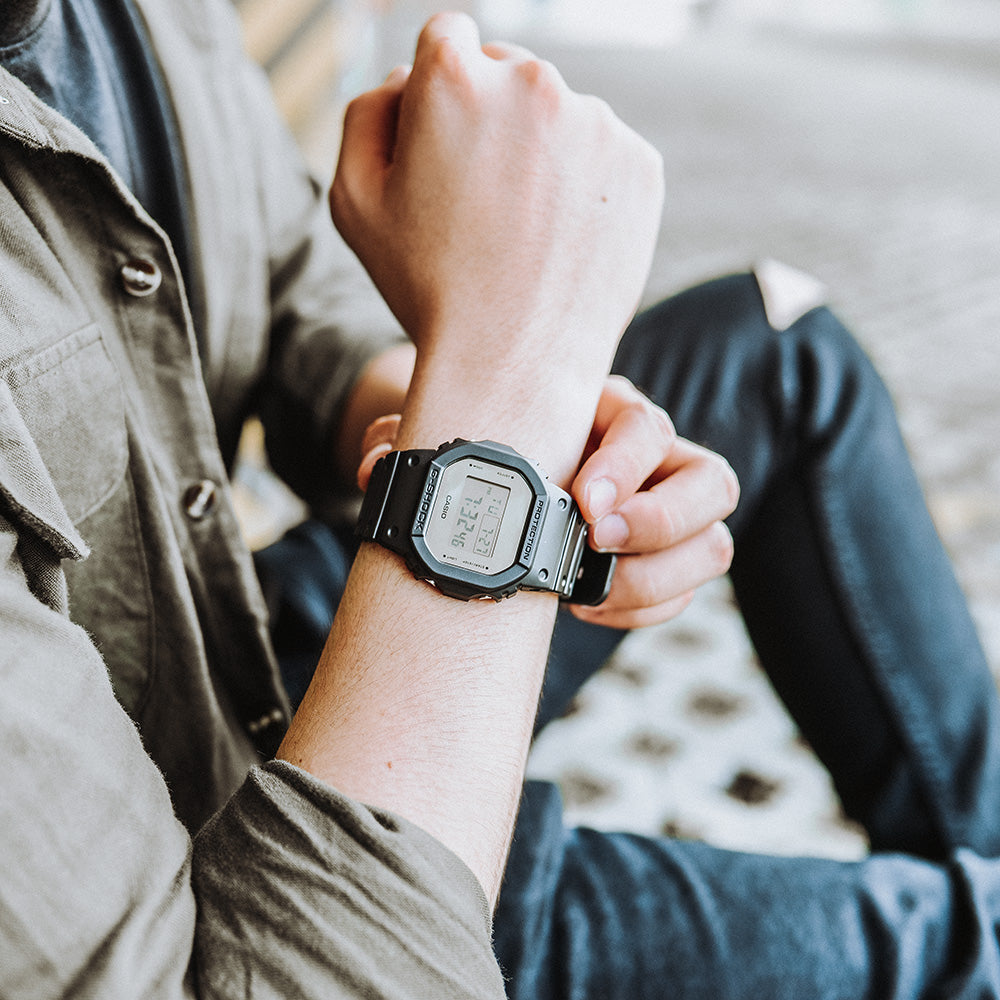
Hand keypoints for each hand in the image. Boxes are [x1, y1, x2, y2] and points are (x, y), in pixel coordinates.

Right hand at [331, 13, 663, 482]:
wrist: (514, 361)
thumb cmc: (426, 286)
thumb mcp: (355, 200)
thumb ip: (367, 111)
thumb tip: (406, 76)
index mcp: (453, 77)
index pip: (446, 37)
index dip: (438, 93)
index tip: (446, 143)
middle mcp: (532, 81)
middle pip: (507, 71)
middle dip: (491, 119)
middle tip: (481, 202)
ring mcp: (596, 121)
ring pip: (559, 114)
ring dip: (542, 152)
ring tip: (524, 231)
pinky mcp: (640, 163)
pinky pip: (603, 154)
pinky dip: (586, 185)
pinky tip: (562, 239)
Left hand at [356, 376, 738, 629]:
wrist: (505, 486)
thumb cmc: (485, 455)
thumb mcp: (451, 439)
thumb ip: (412, 440)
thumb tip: (377, 466)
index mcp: (608, 415)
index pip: (648, 425)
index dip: (625, 465)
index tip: (582, 503)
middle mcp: (653, 462)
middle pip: (712, 483)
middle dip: (659, 523)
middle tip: (594, 543)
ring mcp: (667, 512)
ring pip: (712, 542)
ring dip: (658, 579)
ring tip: (587, 594)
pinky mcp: (666, 560)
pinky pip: (685, 591)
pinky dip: (645, 610)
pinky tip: (586, 608)